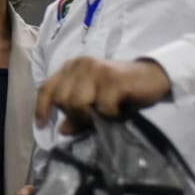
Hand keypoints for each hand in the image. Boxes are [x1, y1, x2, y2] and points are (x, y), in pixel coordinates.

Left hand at [35, 56, 170, 133]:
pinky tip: (120, 109)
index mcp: (71, 67)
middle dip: (75, 115)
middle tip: (94, 117)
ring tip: (107, 114)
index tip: (42, 125)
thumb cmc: (120, 90)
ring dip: (91, 116)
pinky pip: (102, 107)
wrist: (152, 77)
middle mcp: (80, 65)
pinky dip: (111, 114)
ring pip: (78, 103)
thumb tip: (62, 130)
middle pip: (62, 100)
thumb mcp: (94, 101)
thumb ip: (76, 113)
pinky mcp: (112, 79)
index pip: (47, 88)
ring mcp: (96, 70)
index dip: (41, 108)